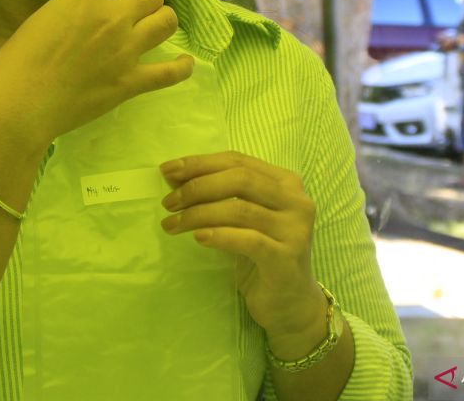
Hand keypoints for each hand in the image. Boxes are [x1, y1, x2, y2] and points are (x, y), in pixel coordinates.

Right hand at [0, 0, 193, 150]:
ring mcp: (126, 49)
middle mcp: (112, 16)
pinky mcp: (132, 82)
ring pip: (166, 22)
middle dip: (149, 1)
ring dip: (164, 22)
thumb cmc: (17, 61)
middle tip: (143, 11)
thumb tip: (86, 15)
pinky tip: (185, 63)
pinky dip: (182, 67)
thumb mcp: (42, 17)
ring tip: (159, 28)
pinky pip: (170, 72)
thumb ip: (71, 11)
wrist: (20, 103)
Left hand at [158, 151, 326, 356]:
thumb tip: (173, 176)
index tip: (166, 170)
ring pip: (240, 210)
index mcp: (285, 182)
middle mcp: (296, 201)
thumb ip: (216, 194)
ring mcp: (295, 229)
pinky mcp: (287, 258)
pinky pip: (249, 241)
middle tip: (168, 202)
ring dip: (199, 214)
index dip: (200, 163)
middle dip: (197, 186)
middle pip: (240, 179)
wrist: (289, 302)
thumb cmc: (260, 254)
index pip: (237, 160)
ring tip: (172, 224)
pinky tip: (198, 238)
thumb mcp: (238, 219)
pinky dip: (220, 236)